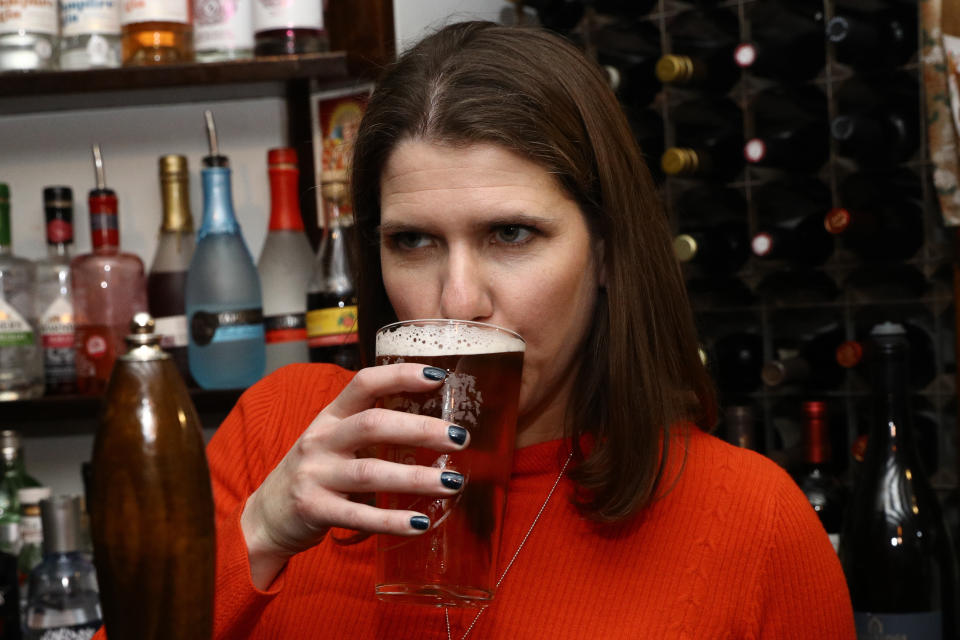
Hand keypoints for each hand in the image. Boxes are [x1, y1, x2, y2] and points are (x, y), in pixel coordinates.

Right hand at [240, 363, 468, 587]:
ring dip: (416, 478)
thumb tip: (436, 422)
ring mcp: (314, 475)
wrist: (267, 516)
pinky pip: (358, 516)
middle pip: (373, 425)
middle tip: (460, 438)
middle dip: (421, 429)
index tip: (438, 376)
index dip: (400, 375)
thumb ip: (372, 429)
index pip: (364, 383)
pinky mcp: (313, 510)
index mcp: (331, 416)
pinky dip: (392, 520)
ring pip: (370, 472)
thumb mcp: (336, 440)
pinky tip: (421, 523)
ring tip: (453, 483)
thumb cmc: (318, 472)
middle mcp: (321, 440)